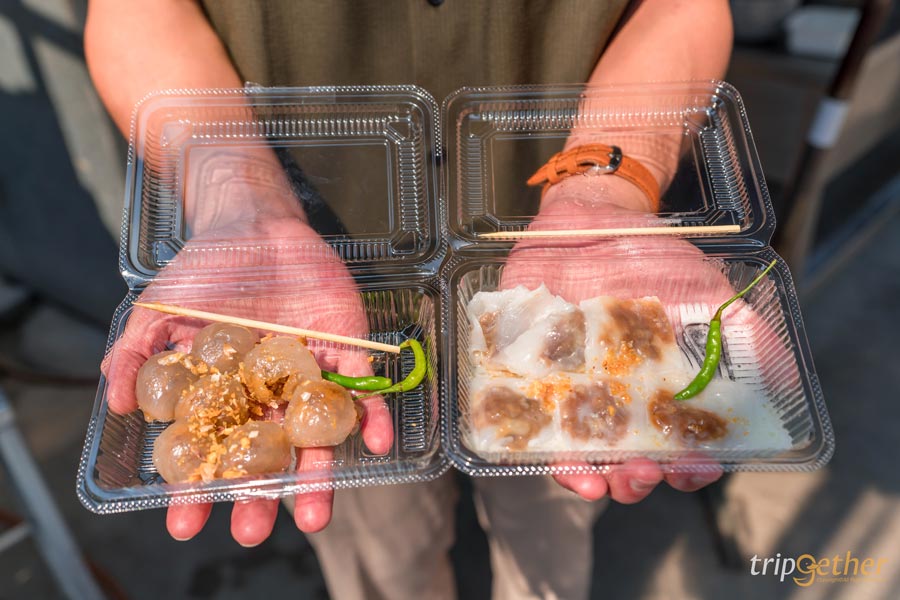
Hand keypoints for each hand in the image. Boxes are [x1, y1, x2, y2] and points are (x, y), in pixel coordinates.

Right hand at [102, 217, 392, 544]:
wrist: (252, 223)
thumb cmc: (207, 270)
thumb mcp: (159, 310)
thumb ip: (136, 354)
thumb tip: (112, 404)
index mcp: (227, 395)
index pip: (211, 450)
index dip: (197, 488)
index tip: (183, 524)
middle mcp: (268, 395)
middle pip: (266, 454)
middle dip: (261, 494)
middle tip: (251, 532)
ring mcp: (308, 376)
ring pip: (315, 436)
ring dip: (319, 477)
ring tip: (314, 517)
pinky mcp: (345, 350)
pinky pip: (361, 390)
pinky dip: (369, 418)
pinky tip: (373, 444)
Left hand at [501, 174, 731, 501]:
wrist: (592, 216)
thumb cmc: (652, 258)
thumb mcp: (705, 290)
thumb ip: (743, 333)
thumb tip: (786, 381)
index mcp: (657, 393)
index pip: (675, 451)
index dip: (686, 470)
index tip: (694, 469)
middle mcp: (610, 400)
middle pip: (623, 463)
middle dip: (635, 480)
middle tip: (644, 473)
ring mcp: (563, 389)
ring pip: (571, 453)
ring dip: (585, 475)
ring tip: (597, 479)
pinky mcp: (520, 371)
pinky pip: (518, 418)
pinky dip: (526, 443)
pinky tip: (540, 451)